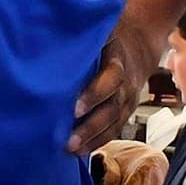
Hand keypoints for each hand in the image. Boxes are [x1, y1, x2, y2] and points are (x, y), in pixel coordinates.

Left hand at [69, 19, 162, 155]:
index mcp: (118, 61)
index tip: (75, 107)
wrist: (138, 48)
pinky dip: (97, 143)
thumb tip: (46, 37)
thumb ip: (82, 37)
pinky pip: (113, 131)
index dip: (95, 94)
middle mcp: (126, 85)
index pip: (111, 79)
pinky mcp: (124, 114)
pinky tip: (80, 152)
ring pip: (113, 124)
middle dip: (91, 126)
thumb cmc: (108, 39)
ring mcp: (127, 102)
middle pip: (112, 108)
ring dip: (92, 139)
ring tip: (71, 150)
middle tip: (68, 139)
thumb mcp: (100, 32)